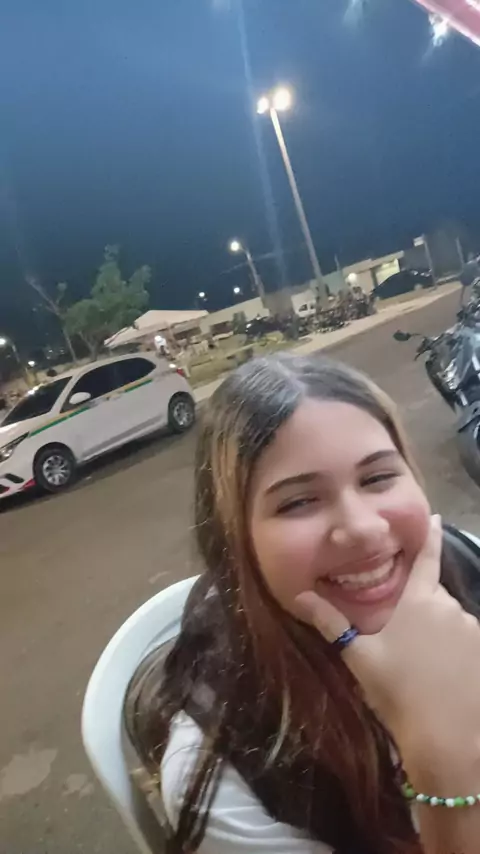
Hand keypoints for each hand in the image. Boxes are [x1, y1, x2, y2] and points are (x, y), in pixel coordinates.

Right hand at [296, 515, 479, 752]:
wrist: (446, 738)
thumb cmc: (397, 690)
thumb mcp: (359, 656)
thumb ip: (330, 622)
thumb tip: (299, 596)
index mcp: (420, 601)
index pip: (427, 558)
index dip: (431, 537)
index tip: (437, 518)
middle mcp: (451, 608)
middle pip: (433, 597)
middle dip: (419, 608)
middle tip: (400, 637)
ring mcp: (473, 631)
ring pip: (450, 621)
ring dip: (437, 632)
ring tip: (420, 664)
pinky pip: (465, 642)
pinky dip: (454, 651)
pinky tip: (440, 676)